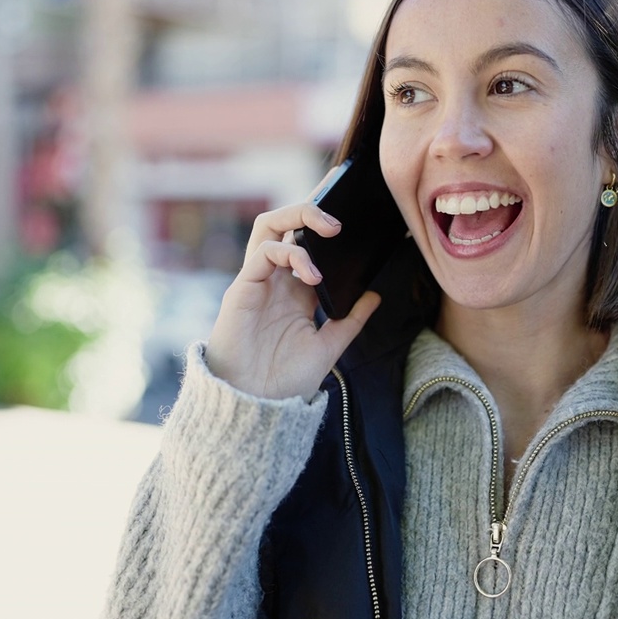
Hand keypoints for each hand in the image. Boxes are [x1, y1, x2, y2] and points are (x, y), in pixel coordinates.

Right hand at [205, 202, 381, 399]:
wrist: (256, 407)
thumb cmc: (286, 381)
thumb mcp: (329, 347)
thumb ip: (350, 320)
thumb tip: (376, 295)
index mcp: (294, 291)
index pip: (307, 243)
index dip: (322, 224)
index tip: (350, 212)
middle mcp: (274, 280)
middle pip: (283, 225)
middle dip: (308, 212)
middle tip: (339, 220)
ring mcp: (257, 282)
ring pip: (268, 227)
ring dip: (298, 219)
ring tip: (329, 231)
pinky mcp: (241, 290)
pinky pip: (262, 253)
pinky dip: (290, 254)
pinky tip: (312, 274)